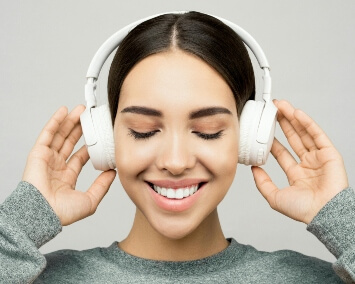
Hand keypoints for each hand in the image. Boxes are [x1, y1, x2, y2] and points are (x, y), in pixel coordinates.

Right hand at [22, 105, 115, 225]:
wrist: (43, 213)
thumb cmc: (62, 212)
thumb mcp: (90, 200)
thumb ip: (102, 185)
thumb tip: (113, 173)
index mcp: (67, 177)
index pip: (80, 156)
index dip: (90, 145)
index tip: (100, 136)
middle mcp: (56, 167)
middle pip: (70, 142)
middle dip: (80, 129)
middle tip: (90, 117)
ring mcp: (47, 159)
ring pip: (60, 135)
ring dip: (70, 121)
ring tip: (81, 109)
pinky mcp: (38, 153)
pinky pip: (48, 134)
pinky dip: (55, 121)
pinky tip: (64, 111)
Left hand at [252, 100, 348, 223]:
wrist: (324, 213)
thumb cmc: (304, 210)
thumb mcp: (275, 197)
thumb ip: (262, 183)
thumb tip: (253, 169)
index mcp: (296, 174)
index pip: (281, 152)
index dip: (272, 140)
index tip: (263, 129)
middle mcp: (307, 164)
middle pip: (293, 138)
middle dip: (282, 124)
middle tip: (272, 111)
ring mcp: (319, 158)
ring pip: (304, 133)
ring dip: (293, 119)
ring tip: (281, 106)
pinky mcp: (330, 153)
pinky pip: (317, 135)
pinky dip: (307, 123)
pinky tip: (297, 113)